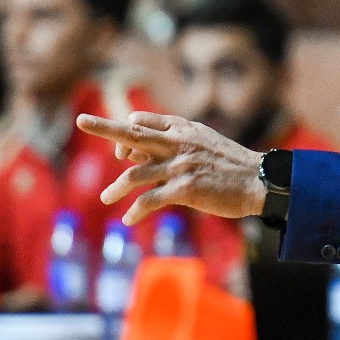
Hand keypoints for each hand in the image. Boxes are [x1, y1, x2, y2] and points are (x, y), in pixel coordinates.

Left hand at [75, 111, 265, 225]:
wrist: (259, 181)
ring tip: (104, 199)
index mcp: (182, 129)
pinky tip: (128, 219)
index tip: (121, 151)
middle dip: (104, 127)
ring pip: (135, 174)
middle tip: (80, 120)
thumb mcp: (203, 141)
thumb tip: (141, 151)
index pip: (142, 122)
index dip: (126, 132)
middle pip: (132, 133)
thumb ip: (174, 142)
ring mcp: (179, 166)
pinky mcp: (184, 189)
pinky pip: (150, 200)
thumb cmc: (230, 164)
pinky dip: (136, 210)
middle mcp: (177, 143)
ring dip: (115, 189)